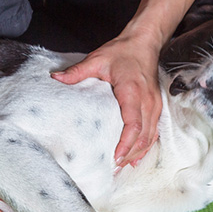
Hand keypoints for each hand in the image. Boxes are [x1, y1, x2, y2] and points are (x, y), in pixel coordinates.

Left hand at [52, 34, 161, 168]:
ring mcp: (154, 104)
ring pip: (150, 136)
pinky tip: (135, 157)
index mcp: (133, 92)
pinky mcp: (156, 106)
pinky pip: (153, 131)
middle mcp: (148, 101)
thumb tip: (56, 78)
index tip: (116, 157)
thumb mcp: (97, 59)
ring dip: (137, 153)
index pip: (133, 124)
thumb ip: (78, 71)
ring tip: (122, 167)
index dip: (126, 143)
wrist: (144, 43)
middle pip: (143, 136)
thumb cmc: (122, 52)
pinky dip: (145, 146)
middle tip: (113, 169)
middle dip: (129, 155)